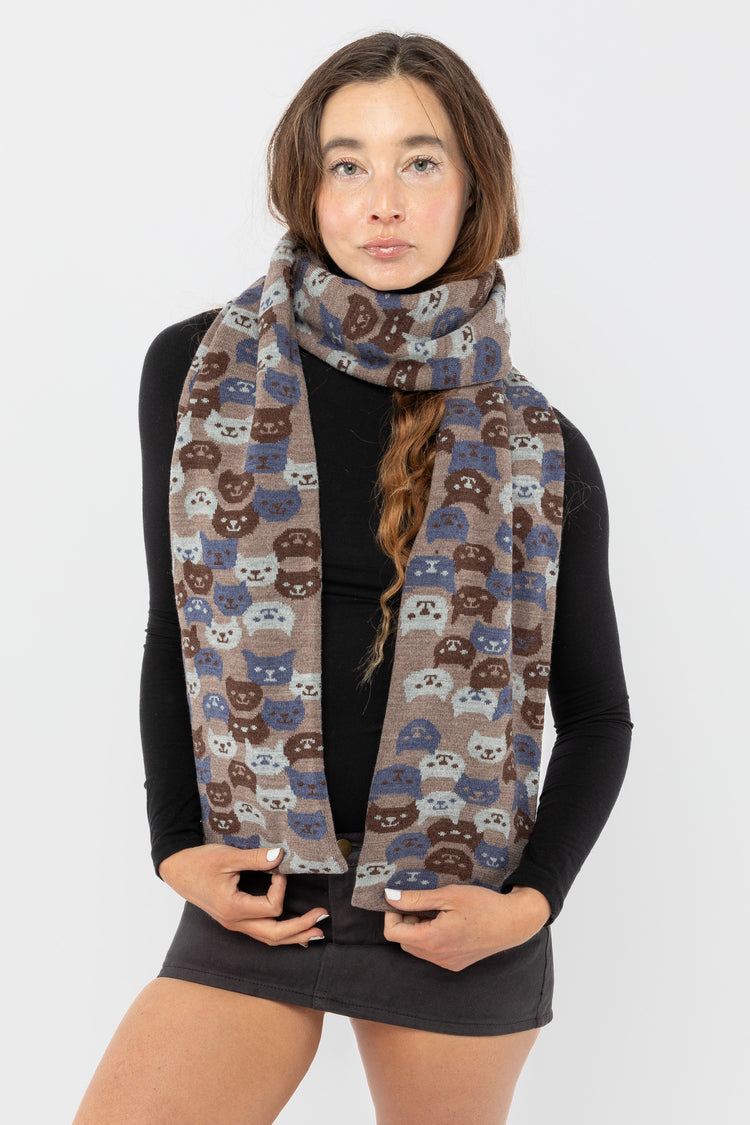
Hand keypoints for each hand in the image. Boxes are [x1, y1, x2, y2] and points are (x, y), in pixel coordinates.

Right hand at [158, 844, 328, 946]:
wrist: (178, 870)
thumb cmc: (200, 862)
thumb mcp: (228, 856)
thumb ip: (256, 858)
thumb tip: (281, 856)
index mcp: (234, 908)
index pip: (271, 907)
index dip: (281, 888)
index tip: (278, 870)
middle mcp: (235, 922)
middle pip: (274, 935)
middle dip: (300, 928)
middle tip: (322, 917)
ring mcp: (235, 924)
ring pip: (268, 938)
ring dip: (294, 935)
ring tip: (315, 932)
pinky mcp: (235, 920)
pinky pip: (261, 933)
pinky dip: (280, 934)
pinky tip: (294, 933)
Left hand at [383, 884, 550, 971]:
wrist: (514, 923)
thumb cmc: (482, 905)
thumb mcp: (447, 895)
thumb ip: (416, 898)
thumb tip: (390, 896)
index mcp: (432, 940)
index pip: (393, 933)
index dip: (392, 914)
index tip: (403, 899)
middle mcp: (438, 957)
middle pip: (404, 941)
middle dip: (406, 922)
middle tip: (422, 903)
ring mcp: (447, 963)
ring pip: (417, 949)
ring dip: (418, 930)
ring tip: (436, 911)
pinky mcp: (456, 964)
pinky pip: (432, 954)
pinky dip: (431, 939)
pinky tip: (447, 923)